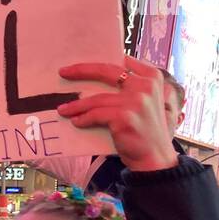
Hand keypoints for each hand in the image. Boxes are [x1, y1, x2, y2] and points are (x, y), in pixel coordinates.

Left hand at [57, 56, 179, 171]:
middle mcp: (146, 85)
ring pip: (97, 99)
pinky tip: (76, 121)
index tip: (82, 63)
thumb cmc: (146, 130)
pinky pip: (96, 114)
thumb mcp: (146, 102)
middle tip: (63, 72)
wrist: (155, 158)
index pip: (122, 62)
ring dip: (76, 105)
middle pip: (106, 71)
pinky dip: (83, 118)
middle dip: (82, 70)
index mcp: (152, 77)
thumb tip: (97, 78)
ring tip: (63, 109)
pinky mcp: (124, 116)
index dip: (102, 61)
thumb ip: (131, 87)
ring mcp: (136, 100)